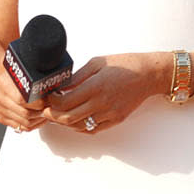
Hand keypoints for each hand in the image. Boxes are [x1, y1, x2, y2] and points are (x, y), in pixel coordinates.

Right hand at [0, 70, 47, 132]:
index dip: (39, 103)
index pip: (23, 99)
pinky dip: (33, 125)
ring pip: (24, 123)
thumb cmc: (16, 75)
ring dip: (39, 120)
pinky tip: (39, 118)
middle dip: (41, 112)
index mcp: (4, 82)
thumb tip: (55, 83)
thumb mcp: (24, 71)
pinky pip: (20, 127)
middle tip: (50, 108)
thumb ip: (36, 77)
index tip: (49, 100)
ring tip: (46, 113)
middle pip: (25, 113)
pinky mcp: (0, 117)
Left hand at [43, 53, 165, 132]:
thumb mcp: (97, 63)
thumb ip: (77, 76)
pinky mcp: (115, 120)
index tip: (47, 96)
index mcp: (95, 86)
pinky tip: (73, 119)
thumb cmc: (123, 65)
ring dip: (64, 122)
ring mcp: (109, 114)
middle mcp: (102, 103)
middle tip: (45, 110)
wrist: (148, 75)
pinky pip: (93, 130)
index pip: (65, 101)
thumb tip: (60, 85)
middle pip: (68, 118)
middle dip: (52, 115)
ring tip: (56, 115)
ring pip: (79, 126)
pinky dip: (79, 127)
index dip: (51, 101)